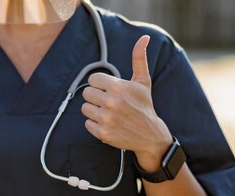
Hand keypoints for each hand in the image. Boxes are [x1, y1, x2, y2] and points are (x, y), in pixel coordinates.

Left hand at [81, 35, 172, 171]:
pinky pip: (87, 123)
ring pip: (85, 108)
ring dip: (94, 110)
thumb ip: (139, 58)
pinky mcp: (103, 133)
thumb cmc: (144, 105)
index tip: (110, 89)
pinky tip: (108, 123)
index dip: (100, 84)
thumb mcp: (142, 81)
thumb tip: (144, 37)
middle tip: (109, 102)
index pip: (92, 79)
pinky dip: (95, 124)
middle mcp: (111, 102)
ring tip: (109, 112)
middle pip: (86, 93)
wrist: (150, 135)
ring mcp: (106, 119)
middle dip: (96, 96)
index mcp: (118, 87)